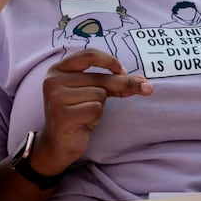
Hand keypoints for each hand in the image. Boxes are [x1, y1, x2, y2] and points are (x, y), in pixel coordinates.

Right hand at [37, 49, 152, 172]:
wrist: (57, 144)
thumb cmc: (76, 115)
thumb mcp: (92, 94)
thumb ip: (112, 83)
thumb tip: (143, 80)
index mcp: (58, 70)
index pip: (88, 55)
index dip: (110, 61)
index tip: (124, 71)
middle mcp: (53, 80)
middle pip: (100, 78)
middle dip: (124, 84)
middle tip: (147, 89)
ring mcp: (55, 97)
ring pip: (99, 94)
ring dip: (100, 106)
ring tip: (85, 114)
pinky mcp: (62, 114)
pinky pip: (95, 109)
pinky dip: (95, 117)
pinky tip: (83, 122)